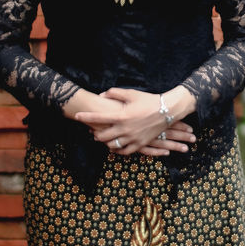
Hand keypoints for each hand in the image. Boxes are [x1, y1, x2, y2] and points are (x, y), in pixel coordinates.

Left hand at [74, 87, 196, 156]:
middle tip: (92, 131)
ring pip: (112, 146)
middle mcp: (125, 129)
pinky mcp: (140, 144)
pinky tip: (114, 147)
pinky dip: (117, 150)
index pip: (99, 118)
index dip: (86, 117)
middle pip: (103, 136)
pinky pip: (125, 152)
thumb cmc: (148, 100)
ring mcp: (133, 138)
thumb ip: (114, 93)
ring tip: (103, 138)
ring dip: (105, 143)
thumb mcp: (130, 93)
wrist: (166, 111)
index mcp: (121, 116)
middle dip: (95, 134)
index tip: (77, 116)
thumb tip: (101, 95)